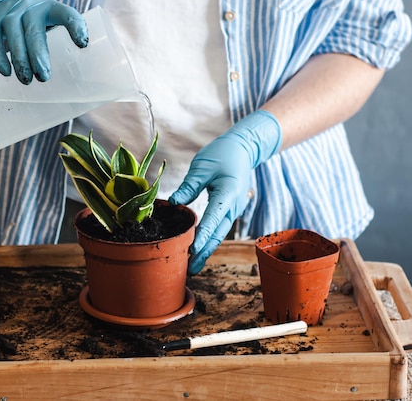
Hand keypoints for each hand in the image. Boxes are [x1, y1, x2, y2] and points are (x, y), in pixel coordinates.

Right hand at [0, 0, 87, 83]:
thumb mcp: (47, 18)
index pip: (67, 14)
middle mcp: (30, 6)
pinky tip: (7, 73)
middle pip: (34, 31)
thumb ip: (58, 38)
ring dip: (20, 60)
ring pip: (14, 36)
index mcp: (51, 7)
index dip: (76, 27)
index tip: (82, 45)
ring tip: (27, 80)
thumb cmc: (32, 17)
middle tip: (44, 77)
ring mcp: (9, 11)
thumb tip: (70, 77)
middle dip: (39, 56)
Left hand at [169, 110, 281, 273]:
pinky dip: (210, 238)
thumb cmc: (223, 154)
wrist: (243, 149)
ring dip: (207, 248)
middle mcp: (233, 206)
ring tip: (193, 264)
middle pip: (217, 233)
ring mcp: (233, 209)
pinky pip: (219, 226)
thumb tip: (174, 203)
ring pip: (219, 233)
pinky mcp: (230, 208)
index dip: (202, 236)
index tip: (192, 250)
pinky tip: (199, 248)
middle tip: (190, 269)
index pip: (212, 218)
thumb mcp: (203, 166)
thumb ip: (189, 185)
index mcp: (228, 194)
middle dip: (204, 251)